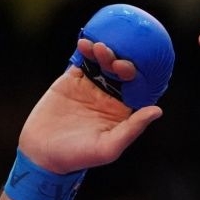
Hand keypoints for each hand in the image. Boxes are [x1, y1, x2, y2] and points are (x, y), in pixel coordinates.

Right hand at [19, 38, 161, 173]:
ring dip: (104, 52)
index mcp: (122, 112)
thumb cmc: (78, 156)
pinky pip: (82, 61)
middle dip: (121, 60)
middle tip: (114, 58)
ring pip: (103, 63)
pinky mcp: (73, 80)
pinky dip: (85, 50)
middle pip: (122, 72)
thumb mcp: (108, 147)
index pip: (138, 89)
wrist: (42, 152)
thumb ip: (132, 129)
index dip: (139, 76)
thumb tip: (157, 110)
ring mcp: (92, 86)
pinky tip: (84, 43)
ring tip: (98, 48)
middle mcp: (110, 97)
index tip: (131, 69)